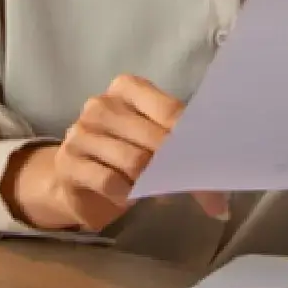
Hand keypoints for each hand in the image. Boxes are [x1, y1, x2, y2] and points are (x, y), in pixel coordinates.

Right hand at [1, 73, 228, 233]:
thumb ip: (176, 146)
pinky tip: (129, 199)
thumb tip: (217, 181)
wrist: (71, 173)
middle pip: (155, 140)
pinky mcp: (69, 162)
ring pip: (135, 162)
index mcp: (127, 88)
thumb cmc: (120, 150)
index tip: (216, 168)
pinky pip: (110, 181)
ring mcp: (82, 132)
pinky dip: (127, 195)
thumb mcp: (149, 140)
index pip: (170, 112)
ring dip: (154, 185)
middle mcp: (102, 105)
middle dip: (183, 171)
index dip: (196, 142)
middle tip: (208, 199)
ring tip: (162, 196)